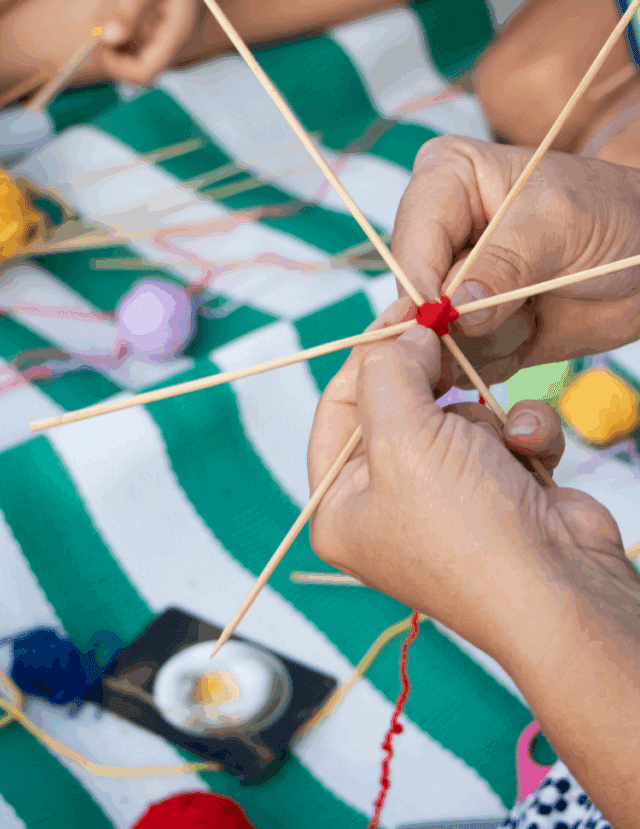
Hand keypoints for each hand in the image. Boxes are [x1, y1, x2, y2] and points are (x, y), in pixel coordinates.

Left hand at [100, 0, 218, 83]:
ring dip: (112, 34)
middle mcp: (169, 41)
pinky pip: (130, 36)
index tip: (98, 42)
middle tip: (99, 20)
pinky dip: (116, 22)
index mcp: (175, 36)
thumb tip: (107, 38)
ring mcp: (162, 35)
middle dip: (112, 49)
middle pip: (134, 67)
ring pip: (129, 52)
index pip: (144, 73)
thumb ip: (130, 7)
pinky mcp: (154, 25)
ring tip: (112, 2)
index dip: (118, 66)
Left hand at [307, 297, 628, 655]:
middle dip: (431, 382)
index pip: (338, 408)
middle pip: (397, 406)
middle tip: (446, 338)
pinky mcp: (498, 491)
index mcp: (342, 506)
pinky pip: (500, 433)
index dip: (367, 355)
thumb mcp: (402, 437)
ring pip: (456, 414)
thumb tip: (402, 334)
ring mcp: (446, 498)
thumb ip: (387, 370)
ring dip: (484, 417)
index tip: (400, 309)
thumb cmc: (470, 529)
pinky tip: (529, 458)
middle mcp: (388, 503)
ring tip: (497, 446)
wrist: (563, 590)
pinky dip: (520, 435)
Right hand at [391, 136, 639, 393]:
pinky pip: (463, 360)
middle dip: (459, 318)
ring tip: (535, 308)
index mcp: (446, 179)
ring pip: (436, 334)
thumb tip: (456, 309)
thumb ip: (503, 263)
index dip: (421, 285)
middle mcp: (440, 232)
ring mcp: (454, 283)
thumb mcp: (558, 224)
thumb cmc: (611, 213)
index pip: (410, 240)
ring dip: (489, 337)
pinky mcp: (473, 326)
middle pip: (413, 294)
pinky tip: (533, 326)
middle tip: (516, 310)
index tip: (442, 319)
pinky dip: (499, 356)